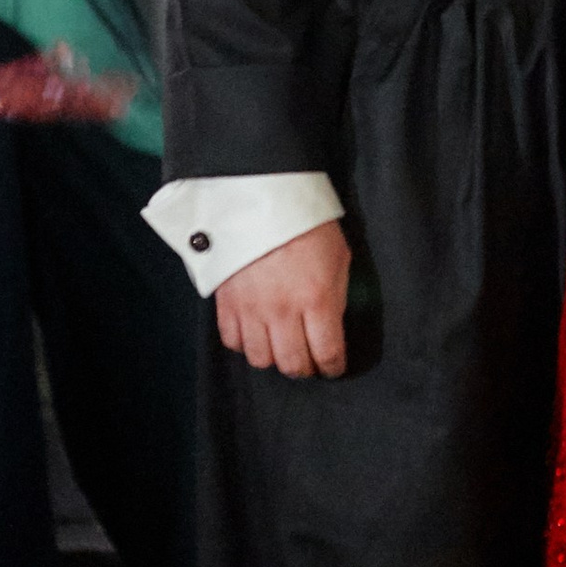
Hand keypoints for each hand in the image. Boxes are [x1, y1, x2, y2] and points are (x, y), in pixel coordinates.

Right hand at [215, 220, 349, 378]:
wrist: (261, 198)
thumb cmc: (307, 225)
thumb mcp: (339, 257)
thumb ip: (337, 296)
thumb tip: (332, 327)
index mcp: (317, 299)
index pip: (327, 353)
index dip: (333, 367)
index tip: (334, 367)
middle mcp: (282, 311)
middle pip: (292, 364)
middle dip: (305, 369)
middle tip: (309, 360)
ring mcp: (251, 309)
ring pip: (261, 359)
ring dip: (274, 358)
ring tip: (281, 347)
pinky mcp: (226, 302)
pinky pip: (233, 341)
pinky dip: (245, 344)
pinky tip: (256, 333)